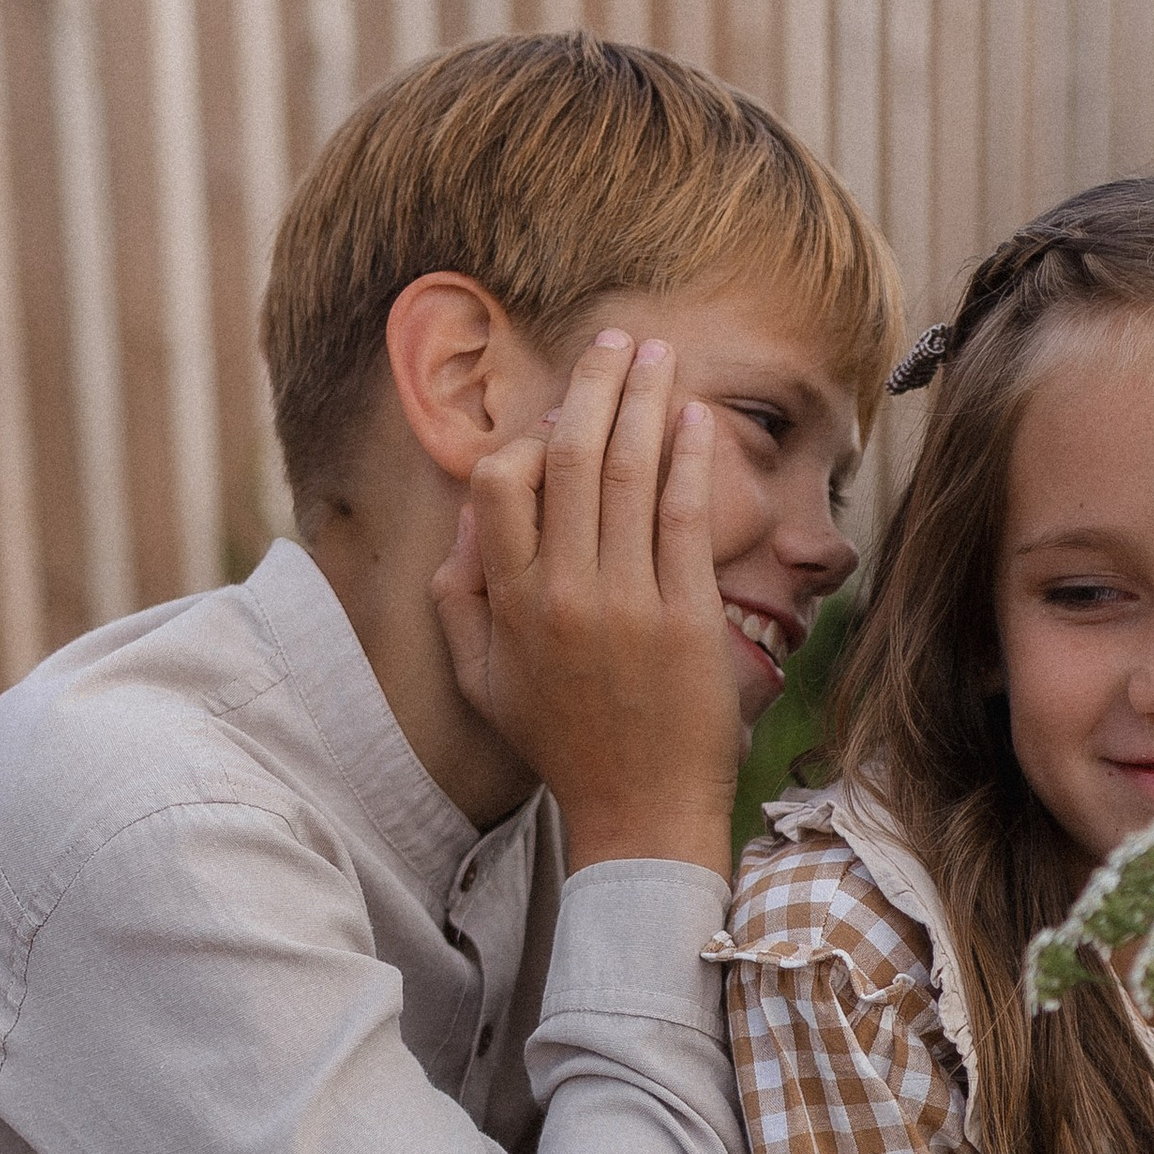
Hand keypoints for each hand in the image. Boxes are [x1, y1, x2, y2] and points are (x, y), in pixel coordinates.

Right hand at [431, 328, 740, 878]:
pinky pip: (684, 517)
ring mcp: (625, 603)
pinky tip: (695, 418)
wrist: (639, 815)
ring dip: (644, 400)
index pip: (502, 484)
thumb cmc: (565, 746)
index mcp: (510, 602)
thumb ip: (458, 602)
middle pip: (569, 457)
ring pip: (628, 472)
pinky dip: (690, 459)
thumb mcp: (484, 683)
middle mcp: (562, 593)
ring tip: (658, 355)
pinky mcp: (685, 617)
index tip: (560, 412)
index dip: (529, 434)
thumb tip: (462, 524)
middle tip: (616, 338)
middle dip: (594, 384)